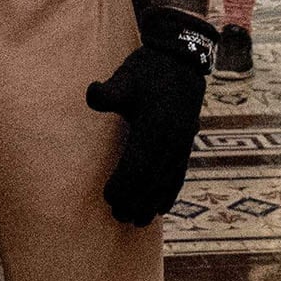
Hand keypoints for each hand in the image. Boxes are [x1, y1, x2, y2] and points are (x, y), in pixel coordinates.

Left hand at [83, 4, 214, 226]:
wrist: (182, 59)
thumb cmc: (148, 69)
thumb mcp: (125, 77)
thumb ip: (108, 91)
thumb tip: (92, 95)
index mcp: (155, 128)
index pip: (137, 166)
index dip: (123, 186)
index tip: (108, 199)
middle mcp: (172, 141)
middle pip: (151, 181)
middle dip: (136, 201)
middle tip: (119, 217)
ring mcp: (183, 144)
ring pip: (167, 182)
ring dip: (152, 203)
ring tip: (138, 221)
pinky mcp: (188, 144)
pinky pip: (180, 175)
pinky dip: (171, 193)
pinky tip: (162, 207)